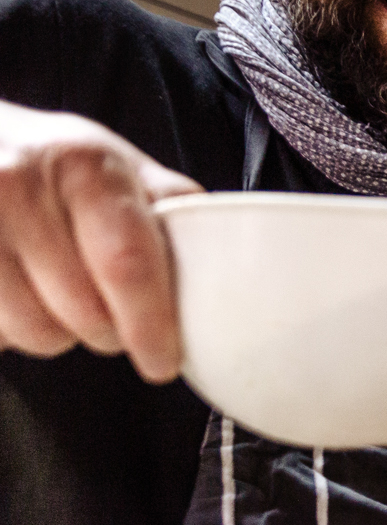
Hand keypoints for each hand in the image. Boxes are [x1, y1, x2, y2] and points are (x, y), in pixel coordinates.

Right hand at [0, 101, 201, 381]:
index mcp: (85, 164)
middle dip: (109, 332)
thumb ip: (168, 207)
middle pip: (83, 311)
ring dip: (56, 333)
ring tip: (56, 297)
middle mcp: (20, 185)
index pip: (127, 263)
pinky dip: (10, 330)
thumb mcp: (111, 164)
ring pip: (34, 331)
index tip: (162, 361)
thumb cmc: (48, 163)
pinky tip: (16, 297)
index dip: (150, 325)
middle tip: (111, 318)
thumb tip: (227, 259)